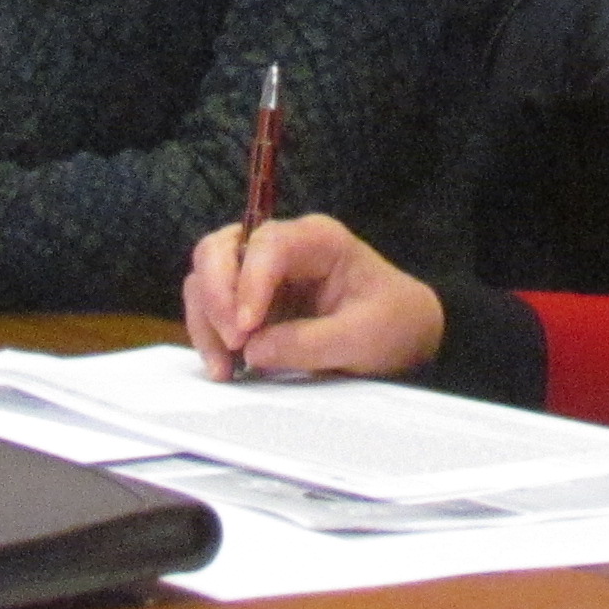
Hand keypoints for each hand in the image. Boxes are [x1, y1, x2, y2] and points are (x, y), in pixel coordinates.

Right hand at [184, 212, 441, 379]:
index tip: (245, 330)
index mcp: (317, 240)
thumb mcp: (362, 338)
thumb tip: (253, 350)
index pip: (267, 246)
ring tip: (225, 368)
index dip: (249, 284)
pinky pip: (211, 308)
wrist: (403, 336)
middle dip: (216, 295)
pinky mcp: (249, 301)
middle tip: (232, 343)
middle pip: (220, 249)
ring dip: (206, 321)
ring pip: (205, 278)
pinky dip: (209, 335)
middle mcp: (280, 246)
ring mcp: (259, 272)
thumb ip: (308, 342)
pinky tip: (225, 368)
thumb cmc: (393, 324)